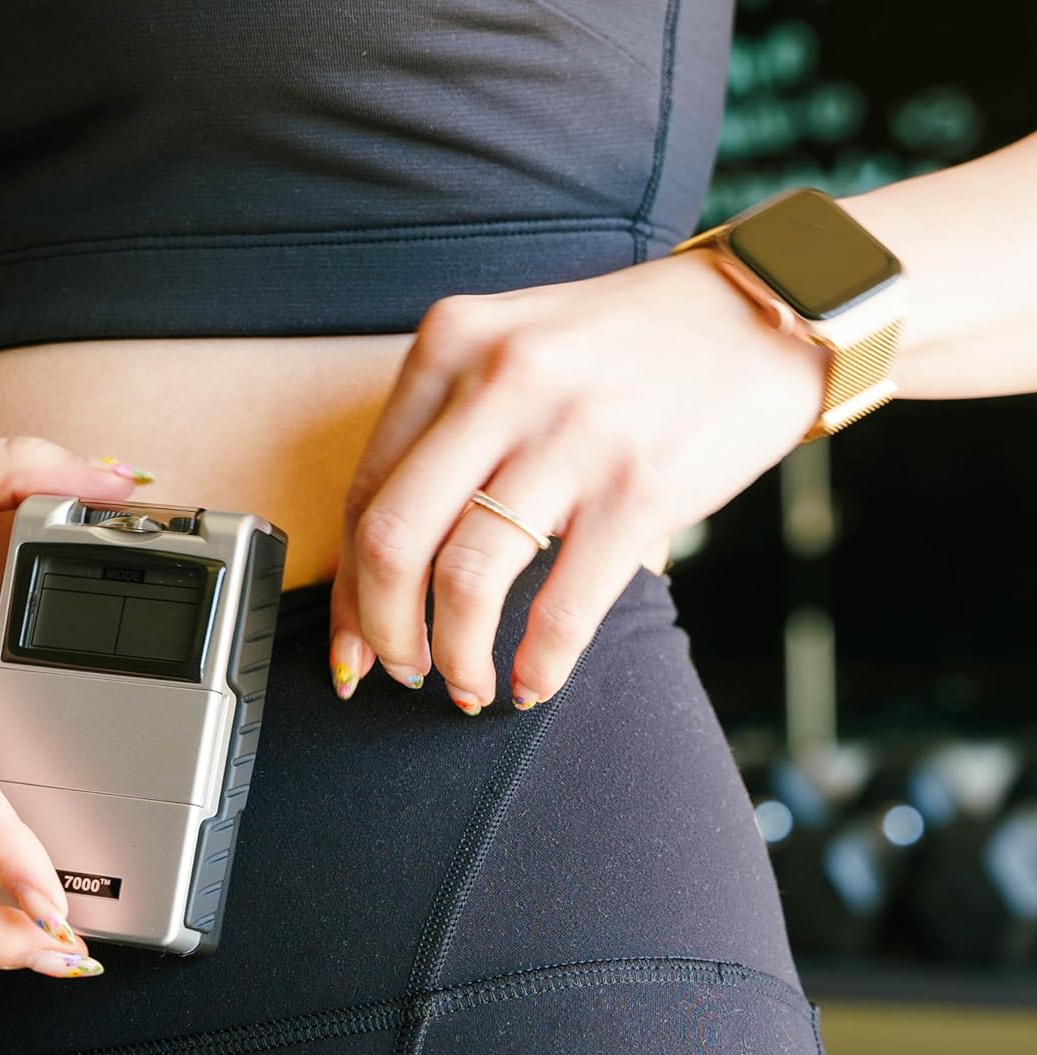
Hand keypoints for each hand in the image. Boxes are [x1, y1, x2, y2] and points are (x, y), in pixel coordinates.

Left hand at [328, 248, 832, 710]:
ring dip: (454, 658)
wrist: (764, 310)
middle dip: (383, 631)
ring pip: (466, 581)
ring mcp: (572, 434)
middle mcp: (500, 382)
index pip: (363, 492)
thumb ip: (446, 433)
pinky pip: (562, 608)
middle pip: (392, 541)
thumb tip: (384, 567)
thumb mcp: (513, 352)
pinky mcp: (640, 488)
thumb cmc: (624, 347)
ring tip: (465, 686)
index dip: (349, 589)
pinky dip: (537, 664)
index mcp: (451, 345)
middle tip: (401, 671)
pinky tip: (531, 683)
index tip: (351, 645)